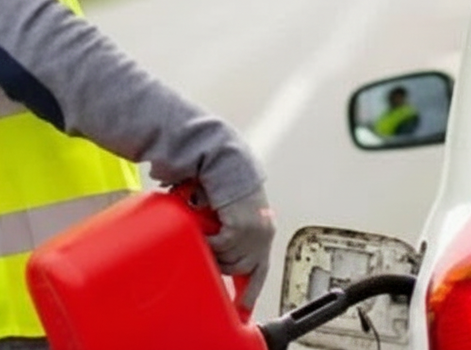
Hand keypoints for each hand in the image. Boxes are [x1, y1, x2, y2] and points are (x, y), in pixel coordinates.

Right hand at [208, 186, 275, 310]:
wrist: (229, 162)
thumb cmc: (229, 182)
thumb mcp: (236, 213)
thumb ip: (232, 232)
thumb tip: (220, 253)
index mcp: (264, 231)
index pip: (260, 270)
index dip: (250, 291)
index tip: (243, 309)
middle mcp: (263, 235)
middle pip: (238, 268)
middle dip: (222, 261)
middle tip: (212, 245)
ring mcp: (253, 233)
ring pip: (226, 260)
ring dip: (214, 249)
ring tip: (209, 229)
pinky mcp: (240, 229)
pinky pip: (218, 247)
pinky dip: (208, 239)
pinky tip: (205, 226)